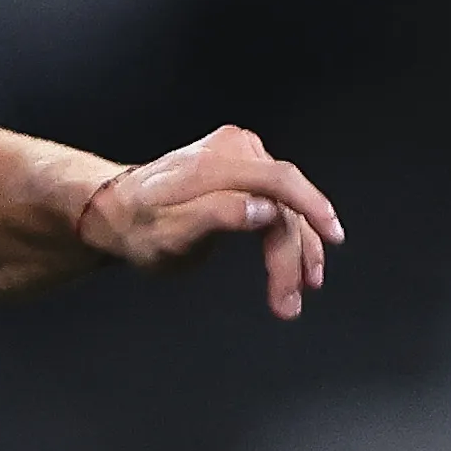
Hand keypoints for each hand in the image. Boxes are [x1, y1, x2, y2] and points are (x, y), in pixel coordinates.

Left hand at [75, 123, 341, 316]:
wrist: (117, 212)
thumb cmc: (137, 228)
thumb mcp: (167, 233)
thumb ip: (216, 216)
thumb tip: (267, 210)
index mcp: (213, 163)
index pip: (278, 180)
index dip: (312, 208)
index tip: (332, 238)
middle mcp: (234, 150)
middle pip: (284, 203)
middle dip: (293, 254)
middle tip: (289, 301)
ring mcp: (243, 156)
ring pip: (286, 208)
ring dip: (297, 254)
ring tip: (294, 295)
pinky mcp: (247, 169)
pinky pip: (279, 204)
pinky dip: (290, 238)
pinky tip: (298, 269)